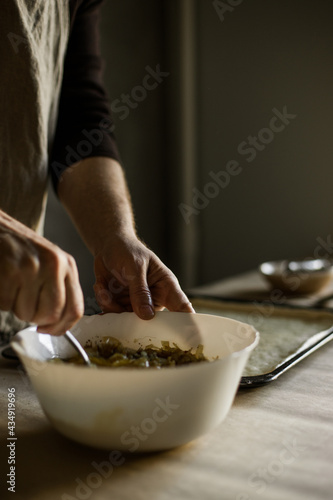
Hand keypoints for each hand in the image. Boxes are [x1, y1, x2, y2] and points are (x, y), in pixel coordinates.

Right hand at [0, 212, 83, 334]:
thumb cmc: (20, 248)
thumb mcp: (49, 262)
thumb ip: (58, 287)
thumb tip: (58, 322)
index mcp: (67, 265)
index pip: (75, 308)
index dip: (62, 327)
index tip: (49, 330)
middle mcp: (53, 265)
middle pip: (51, 314)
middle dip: (35, 318)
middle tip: (24, 304)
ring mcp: (31, 268)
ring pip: (26, 313)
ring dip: (15, 307)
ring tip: (12, 286)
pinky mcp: (9, 271)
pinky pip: (6, 304)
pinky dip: (2, 299)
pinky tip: (2, 281)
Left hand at [93, 236, 193, 318]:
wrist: (108, 246)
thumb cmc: (128, 251)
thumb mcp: (135, 267)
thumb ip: (140, 291)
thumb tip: (147, 316)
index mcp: (166, 286)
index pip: (181, 307)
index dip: (187, 323)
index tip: (188, 339)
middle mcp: (153, 299)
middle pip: (152, 322)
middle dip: (134, 320)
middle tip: (121, 310)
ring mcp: (137, 304)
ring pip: (127, 320)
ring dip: (112, 307)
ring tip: (104, 289)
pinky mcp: (121, 305)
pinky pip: (112, 314)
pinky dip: (104, 301)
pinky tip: (101, 286)